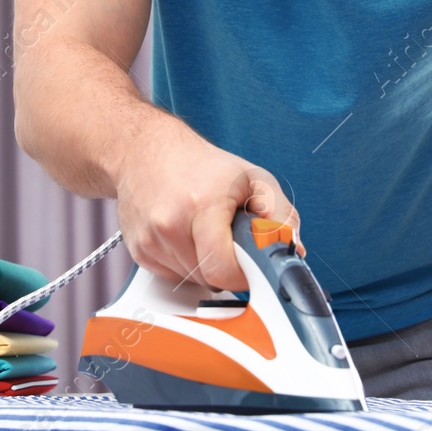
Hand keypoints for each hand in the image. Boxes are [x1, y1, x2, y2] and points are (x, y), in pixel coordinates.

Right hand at [115, 122, 296, 292]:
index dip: (243, 274)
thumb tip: (293, 249)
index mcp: (201, 204)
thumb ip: (281, 214)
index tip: (251, 265)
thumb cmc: (198, 164)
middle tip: (229, 241)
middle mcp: (169, 224)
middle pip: (209, 279)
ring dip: (204, 266)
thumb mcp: (251, 177)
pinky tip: (185, 236)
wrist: (144, 150)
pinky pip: (172, 276)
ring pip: (191, 280)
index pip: (223, 270)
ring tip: (204, 233)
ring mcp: (150, 240)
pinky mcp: (138, 251)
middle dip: (226, 266)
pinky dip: (184, 264)